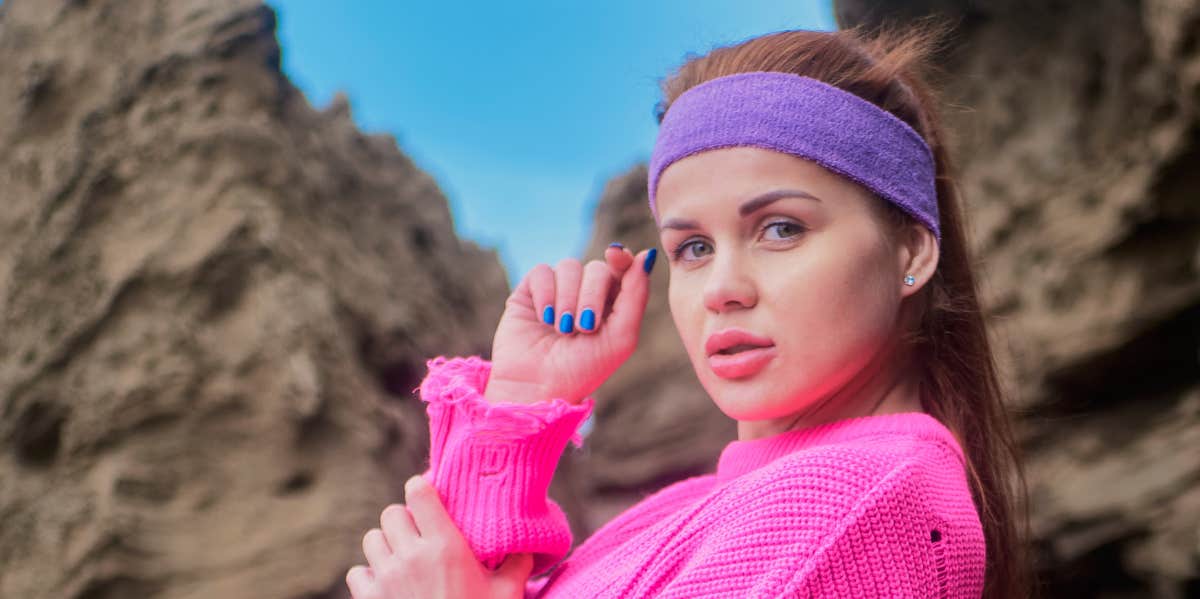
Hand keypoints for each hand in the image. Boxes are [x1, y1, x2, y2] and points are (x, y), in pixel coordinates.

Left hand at [347, 475, 533, 598]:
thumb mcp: (507, 594)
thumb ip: (516, 565)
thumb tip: (525, 548)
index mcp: (444, 547)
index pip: (418, 493)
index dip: (422, 490)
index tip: (430, 497)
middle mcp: (410, 557)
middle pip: (391, 513)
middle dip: (404, 519)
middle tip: (419, 534)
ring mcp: (385, 579)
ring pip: (372, 539)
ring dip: (386, 545)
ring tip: (402, 558)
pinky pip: (357, 572)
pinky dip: (368, 575)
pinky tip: (386, 584)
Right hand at [485, 244, 655, 405]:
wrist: (538, 387)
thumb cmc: (584, 369)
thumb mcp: (621, 336)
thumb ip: (636, 294)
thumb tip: (648, 253)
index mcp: (613, 303)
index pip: (622, 267)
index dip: (622, 258)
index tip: (616, 255)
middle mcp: (586, 293)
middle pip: (597, 268)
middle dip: (592, 295)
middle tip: (585, 327)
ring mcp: (558, 290)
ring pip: (569, 266)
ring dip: (568, 299)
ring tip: (562, 329)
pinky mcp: (530, 291)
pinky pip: (542, 272)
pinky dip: (546, 294)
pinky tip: (544, 319)